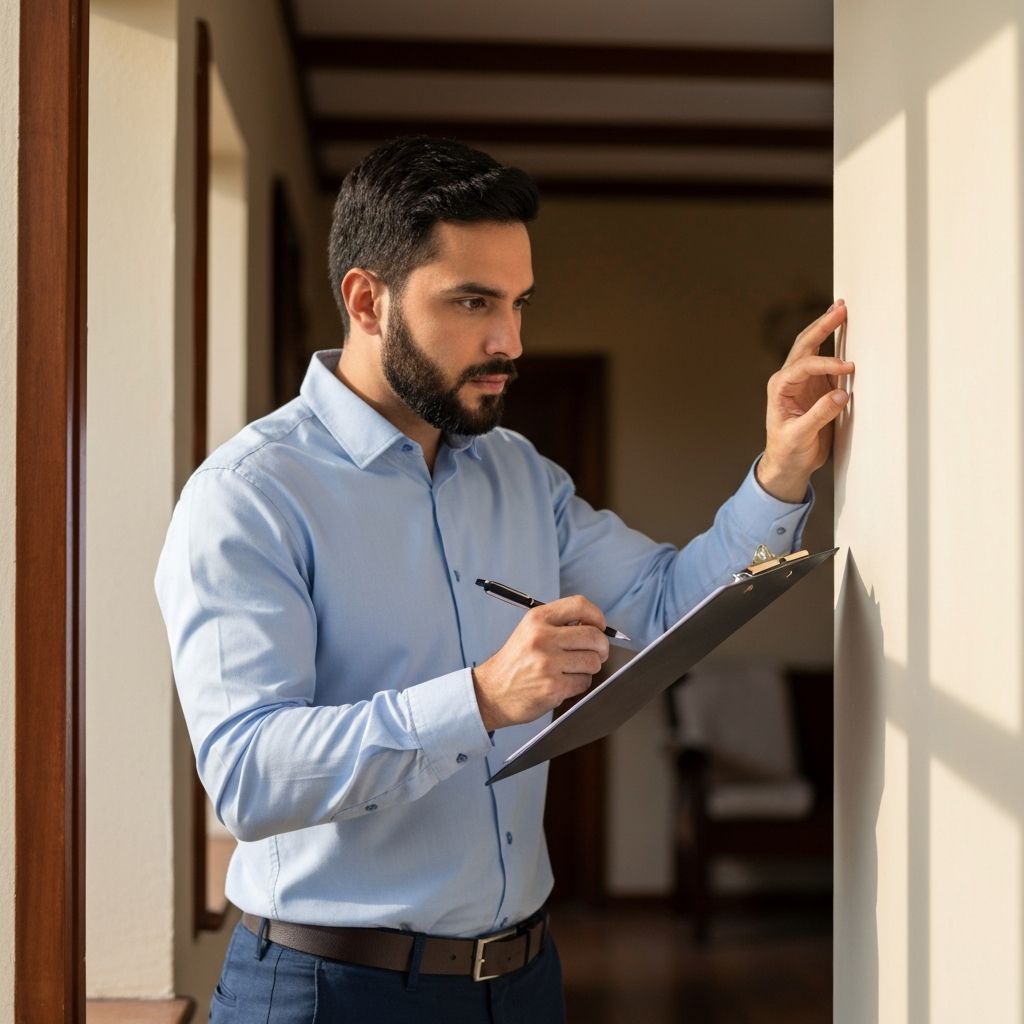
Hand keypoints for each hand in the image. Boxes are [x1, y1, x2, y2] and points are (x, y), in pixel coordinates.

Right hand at [472, 595, 610, 729]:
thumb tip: (595, 625)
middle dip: (601, 647)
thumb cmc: (515, 662)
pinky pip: (584, 682)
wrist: (492, 692)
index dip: (597, 616)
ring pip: (593, 661)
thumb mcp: (529, 631)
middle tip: (597, 653)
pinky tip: (563, 683)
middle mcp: (542, 638)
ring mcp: (548, 663)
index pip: (580, 605)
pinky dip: (579, 684)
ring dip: (589, 668)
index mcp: (537, 619)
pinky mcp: (553, 687)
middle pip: (593, 636)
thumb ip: (558, 624)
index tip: (599, 626)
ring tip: (572, 670)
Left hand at [757, 299, 852, 501]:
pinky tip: (844, 332)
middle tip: (840, 308)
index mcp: (780, 387)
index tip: (847, 368)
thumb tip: (841, 394)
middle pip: (805, 344)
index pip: (804, 366)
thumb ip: (819, 415)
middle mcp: (788, 380)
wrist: (788, 463)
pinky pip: (824, 360)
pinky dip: (835, 345)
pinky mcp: (815, 387)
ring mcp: (802, 381)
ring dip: (826, 328)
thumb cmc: (788, 450)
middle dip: (823, 325)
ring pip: (812, 347)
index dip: (827, 364)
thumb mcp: (800, 435)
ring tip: (840, 309)